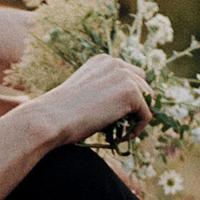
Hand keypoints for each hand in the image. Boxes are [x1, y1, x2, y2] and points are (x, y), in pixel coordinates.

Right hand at [20, 54, 149, 152]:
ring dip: (134, 118)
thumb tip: (126, 106)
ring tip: (115, 134)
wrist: (53, 118)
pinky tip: (120, 138)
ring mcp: (125, 76)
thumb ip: (105, 92)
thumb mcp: (85, 94)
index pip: (131, 76)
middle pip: (143, 85)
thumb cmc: (62, 112)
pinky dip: (137, 129)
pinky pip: (146, 115)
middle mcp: (116, 63)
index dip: (128, 99)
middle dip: (135, 106)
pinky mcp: (132, 93)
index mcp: (103, 61)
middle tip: (118, 127)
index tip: (115, 118)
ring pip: (146, 101)